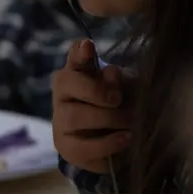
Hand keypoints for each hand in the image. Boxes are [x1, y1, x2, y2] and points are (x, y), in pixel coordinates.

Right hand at [52, 39, 131, 172]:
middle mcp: (63, 95)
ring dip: (107, 117)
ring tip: (131, 121)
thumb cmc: (119, 106)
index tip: (88, 46)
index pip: (75, 58)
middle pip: (66, 83)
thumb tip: (111, 73)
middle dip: (95, 90)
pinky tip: (126, 138)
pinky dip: (108, 143)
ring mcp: (61, 122)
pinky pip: (82, 146)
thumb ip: (119, 80)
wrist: (115, 140)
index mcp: (78, 74)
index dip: (80, 52)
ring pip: (73, 116)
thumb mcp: (125, 88)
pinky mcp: (66, 147)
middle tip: (118, 98)